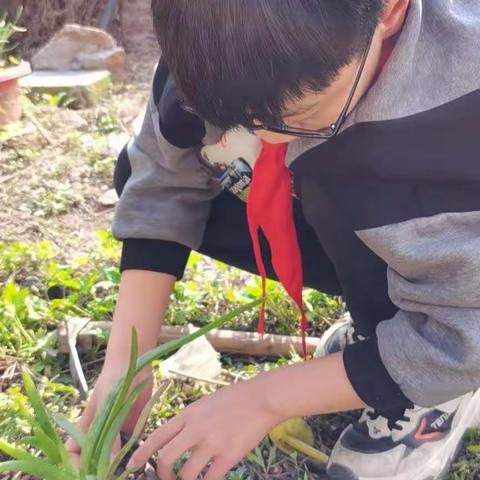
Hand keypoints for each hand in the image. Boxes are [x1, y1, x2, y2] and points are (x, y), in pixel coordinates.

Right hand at [65, 364, 152, 467]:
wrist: (134, 361)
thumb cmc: (113, 379)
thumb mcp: (107, 406)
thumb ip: (109, 433)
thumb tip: (109, 463)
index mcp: (86, 426)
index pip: (73, 452)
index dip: (74, 466)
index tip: (85, 475)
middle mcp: (100, 431)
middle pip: (94, 458)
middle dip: (98, 470)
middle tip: (109, 477)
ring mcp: (118, 430)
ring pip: (114, 455)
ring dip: (118, 465)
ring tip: (125, 473)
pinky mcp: (135, 425)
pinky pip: (134, 444)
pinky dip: (136, 453)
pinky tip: (140, 458)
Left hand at [127, 379, 281, 479]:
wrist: (261, 398)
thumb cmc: (235, 398)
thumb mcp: (205, 403)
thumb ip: (190, 420)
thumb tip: (177, 438)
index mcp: (188, 414)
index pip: (158, 436)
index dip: (142, 453)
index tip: (131, 466)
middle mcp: (196, 429)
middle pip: (166, 458)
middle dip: (162, 474)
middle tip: (166, 479)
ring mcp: (212, 443)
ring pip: (186, 475)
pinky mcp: (228, 456)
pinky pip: (209, 479)